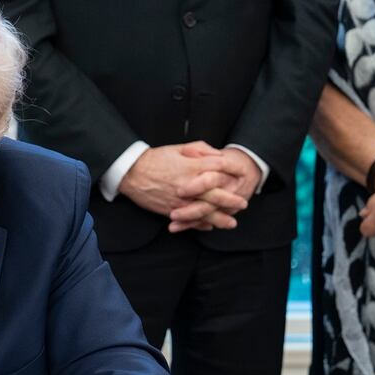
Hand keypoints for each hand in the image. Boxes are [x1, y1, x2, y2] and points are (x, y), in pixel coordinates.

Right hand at [119, 143, 246, 229]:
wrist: (131, 172)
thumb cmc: (154, 159)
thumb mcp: (178, 148)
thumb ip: (200, 149)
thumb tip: (216, 154)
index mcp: (192, 166)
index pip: (220, 169)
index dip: (234, 173)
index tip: (243, 176)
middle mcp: (189, 185)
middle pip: (217, 195)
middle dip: (232, 200)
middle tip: (242, 203)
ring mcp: (180, 200)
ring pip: (205, 212)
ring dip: (220, 218)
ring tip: (231, 223)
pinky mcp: (171, 210)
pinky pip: (189, 220)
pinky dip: (200, 225)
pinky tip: (209, 226)